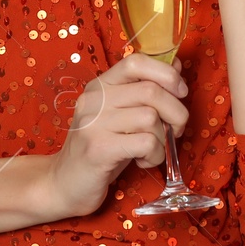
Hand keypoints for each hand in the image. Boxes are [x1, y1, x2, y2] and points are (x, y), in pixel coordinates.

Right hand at [45, 52, 191, 218]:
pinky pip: (146, 143)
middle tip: (176, 130)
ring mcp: (93, 124)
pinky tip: (142, 161)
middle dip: (176, 112)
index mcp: (100, 85)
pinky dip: (155, 155)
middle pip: (151, 91)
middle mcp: (94, 99)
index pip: (135, 62)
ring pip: (151, 118)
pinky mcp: (98, 149)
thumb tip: (177, 67)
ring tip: (152, 150)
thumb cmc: (101, 148)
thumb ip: (145, 91)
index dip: (166, 73)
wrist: (64, 184)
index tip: (180, 92)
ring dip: (163, 139)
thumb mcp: (122, 115)